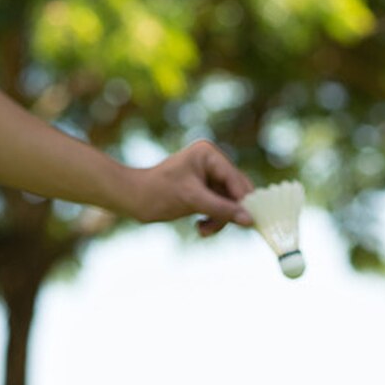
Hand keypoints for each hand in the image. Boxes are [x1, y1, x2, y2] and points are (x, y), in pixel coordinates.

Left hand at [125, 140, 253, 236]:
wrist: (132, 199)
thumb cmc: (158, 193)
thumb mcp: (193, 201)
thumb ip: (222, 210)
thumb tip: (249, 220)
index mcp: (209, 154)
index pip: (234, 179)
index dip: (243, 201)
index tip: (252, 222)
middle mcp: (211, 161)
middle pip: (234, 191)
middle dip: (228, 212)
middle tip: (220, 229)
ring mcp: (207, 176)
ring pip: (227, 202)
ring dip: (218, 220)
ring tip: (203, 231)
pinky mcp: (202, 190)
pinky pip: (217, 207)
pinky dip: (211, 219)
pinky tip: (200, 227)